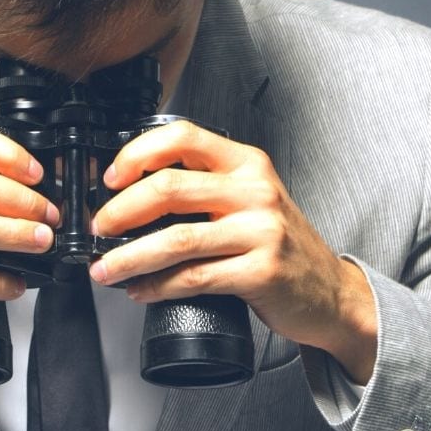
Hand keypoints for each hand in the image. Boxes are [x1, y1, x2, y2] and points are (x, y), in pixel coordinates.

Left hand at [87, 122, 378, 383]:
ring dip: (129, 257)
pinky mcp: (260, 273)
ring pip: (175, 238)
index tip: (110, 177)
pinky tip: (141, 291)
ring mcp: (261, 232)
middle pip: (169, 189)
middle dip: (120, 211)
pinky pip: (193, 277)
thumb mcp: (251, 201)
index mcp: (247, 164)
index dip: (138, 154)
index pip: (183, 138)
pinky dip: (157, 287)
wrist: (330, 292)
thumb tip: (133, 197)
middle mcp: (256, 191)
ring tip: (106, 269)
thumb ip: (205, 189)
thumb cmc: (283, 247)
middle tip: (99, 228)